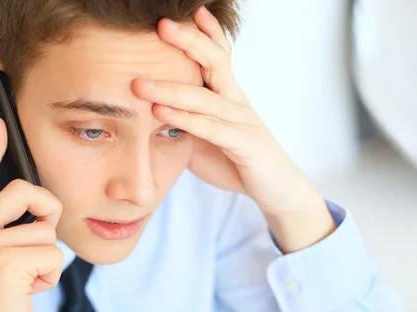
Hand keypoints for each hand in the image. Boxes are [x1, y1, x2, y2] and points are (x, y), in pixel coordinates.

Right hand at [0, 118, 63, 311]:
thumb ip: (3, 230)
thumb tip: (38, 205)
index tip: (1, 125)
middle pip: (25, 190)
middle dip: (48, 212)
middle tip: (41, 240)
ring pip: (45, 229)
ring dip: (47, 259)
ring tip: (26, 280)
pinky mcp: (3, 264)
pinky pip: (52, 253)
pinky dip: (51, 275)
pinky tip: (28, 292)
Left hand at [132, 6, 335, 251]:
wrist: (276, 188)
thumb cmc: (236, 160)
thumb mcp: (203, 138)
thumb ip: (181, 122)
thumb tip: (146, 114)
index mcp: (228, 95)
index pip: (217, 55)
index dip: (202, 33)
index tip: (175, 16)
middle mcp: (237, 101)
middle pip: (215, 62)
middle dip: (189, 42)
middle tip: (161, 25)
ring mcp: (243, 121)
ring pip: (207, 97)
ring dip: (172, 89)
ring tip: (141, 83)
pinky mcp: (245, 144)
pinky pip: (212, 129)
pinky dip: (186, 120)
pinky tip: (162, 113)